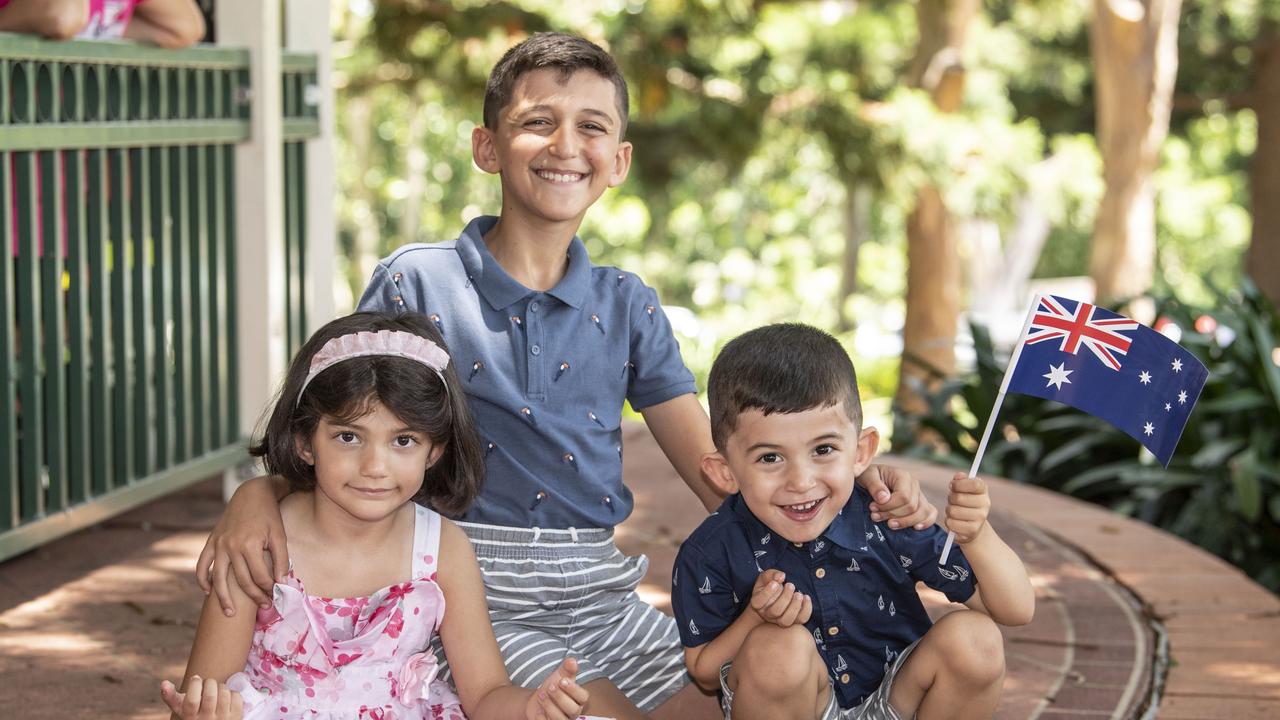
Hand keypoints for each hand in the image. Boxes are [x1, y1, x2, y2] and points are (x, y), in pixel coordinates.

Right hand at [160, 676, 243, 719]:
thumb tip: (164, 683)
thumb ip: (171, 697)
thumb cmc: (194, 714)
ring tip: (217, 690)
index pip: (192, 701)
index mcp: (190, 718)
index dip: (195, 685)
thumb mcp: (181, 709)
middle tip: (207, 683)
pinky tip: (226, 698)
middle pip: (210, 696)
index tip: (195, 678)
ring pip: (224, 693)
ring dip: (221, 686)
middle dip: (209, 682)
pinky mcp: (236, 717)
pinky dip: (232, 692)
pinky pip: (236, 697)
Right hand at [195, 476, 287, 615]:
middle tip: (264, 607)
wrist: (251, 494)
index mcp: (249, 545)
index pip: (260, 577)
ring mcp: (219, 545)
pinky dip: (203, 579)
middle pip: (242, 581)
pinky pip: (203, 565)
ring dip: (223, 598)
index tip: (276, 596)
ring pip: (219, 578)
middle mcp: (231, 546)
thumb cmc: (269, 515)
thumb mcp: (279, 535)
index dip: (269, 589)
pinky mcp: (212, 541)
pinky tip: (208, 592)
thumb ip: (282, 560)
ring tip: (230, 614)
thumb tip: (282, 583)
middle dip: (254, 596)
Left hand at [526, 657, 589, 719]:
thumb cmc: (553, 687)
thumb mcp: (559, 675)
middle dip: (560, 698)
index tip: (561, 680)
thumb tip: (572, 661)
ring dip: (550, 707)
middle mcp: (573, 712)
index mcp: (579, 699)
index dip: (573, 689)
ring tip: (541, 695)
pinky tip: (538, 711)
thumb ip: (567, 668)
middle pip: (573, 710)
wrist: (538, 699)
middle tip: (550, 687)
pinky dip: (542, 719)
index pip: (583, 697)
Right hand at [749, 569, 811, 626]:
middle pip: (775, 611)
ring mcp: (780, 620)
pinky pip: (801, 619)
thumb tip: (781, 576)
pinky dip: (806, 609)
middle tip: (790, 585)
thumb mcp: (767, 576)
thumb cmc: (770, 584)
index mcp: (758, 603)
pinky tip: (806, 597)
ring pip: (786, 620)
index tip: (775, 583)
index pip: (758, 602)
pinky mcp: (793, 620)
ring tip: (798, 594)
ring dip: (795, 606)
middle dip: (785, 597)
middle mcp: (767, 614)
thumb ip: (772, 574)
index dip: (767, 592)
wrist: (776, 594)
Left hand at [862, 464, 937, 529]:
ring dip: (905, 522)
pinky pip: (931, 513)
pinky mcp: (920, 503)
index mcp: (903, 476)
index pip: (904, 497)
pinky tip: (915, 528)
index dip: (888, 507)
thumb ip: (874, 486)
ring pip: (922, 512)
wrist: (871, 478)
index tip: (872, 508)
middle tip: (874, 516)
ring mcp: (919, 494)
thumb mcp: (866, 476)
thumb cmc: (868, 476)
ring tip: (889, 525)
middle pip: (912, 507)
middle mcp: (914, 484)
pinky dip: (926, 522)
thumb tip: (884, 498)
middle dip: (892, 515)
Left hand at [944, 473, 990, 544]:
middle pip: (958, 498)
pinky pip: (951, 523)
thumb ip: (960, 480)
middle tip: (953, 501)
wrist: (973, 526)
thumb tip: (959, 476)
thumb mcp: (963, 489)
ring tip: (955, 512)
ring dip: (949, 511)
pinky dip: (949, 522)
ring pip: (953, 511)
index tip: (952, 486)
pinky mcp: (973, 530)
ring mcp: (980, 518)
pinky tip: (955, 522)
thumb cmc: (964, 502)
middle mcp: (985, 504)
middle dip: (950, 499)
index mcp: (983, 490)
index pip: (974, 484)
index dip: (959, 484)